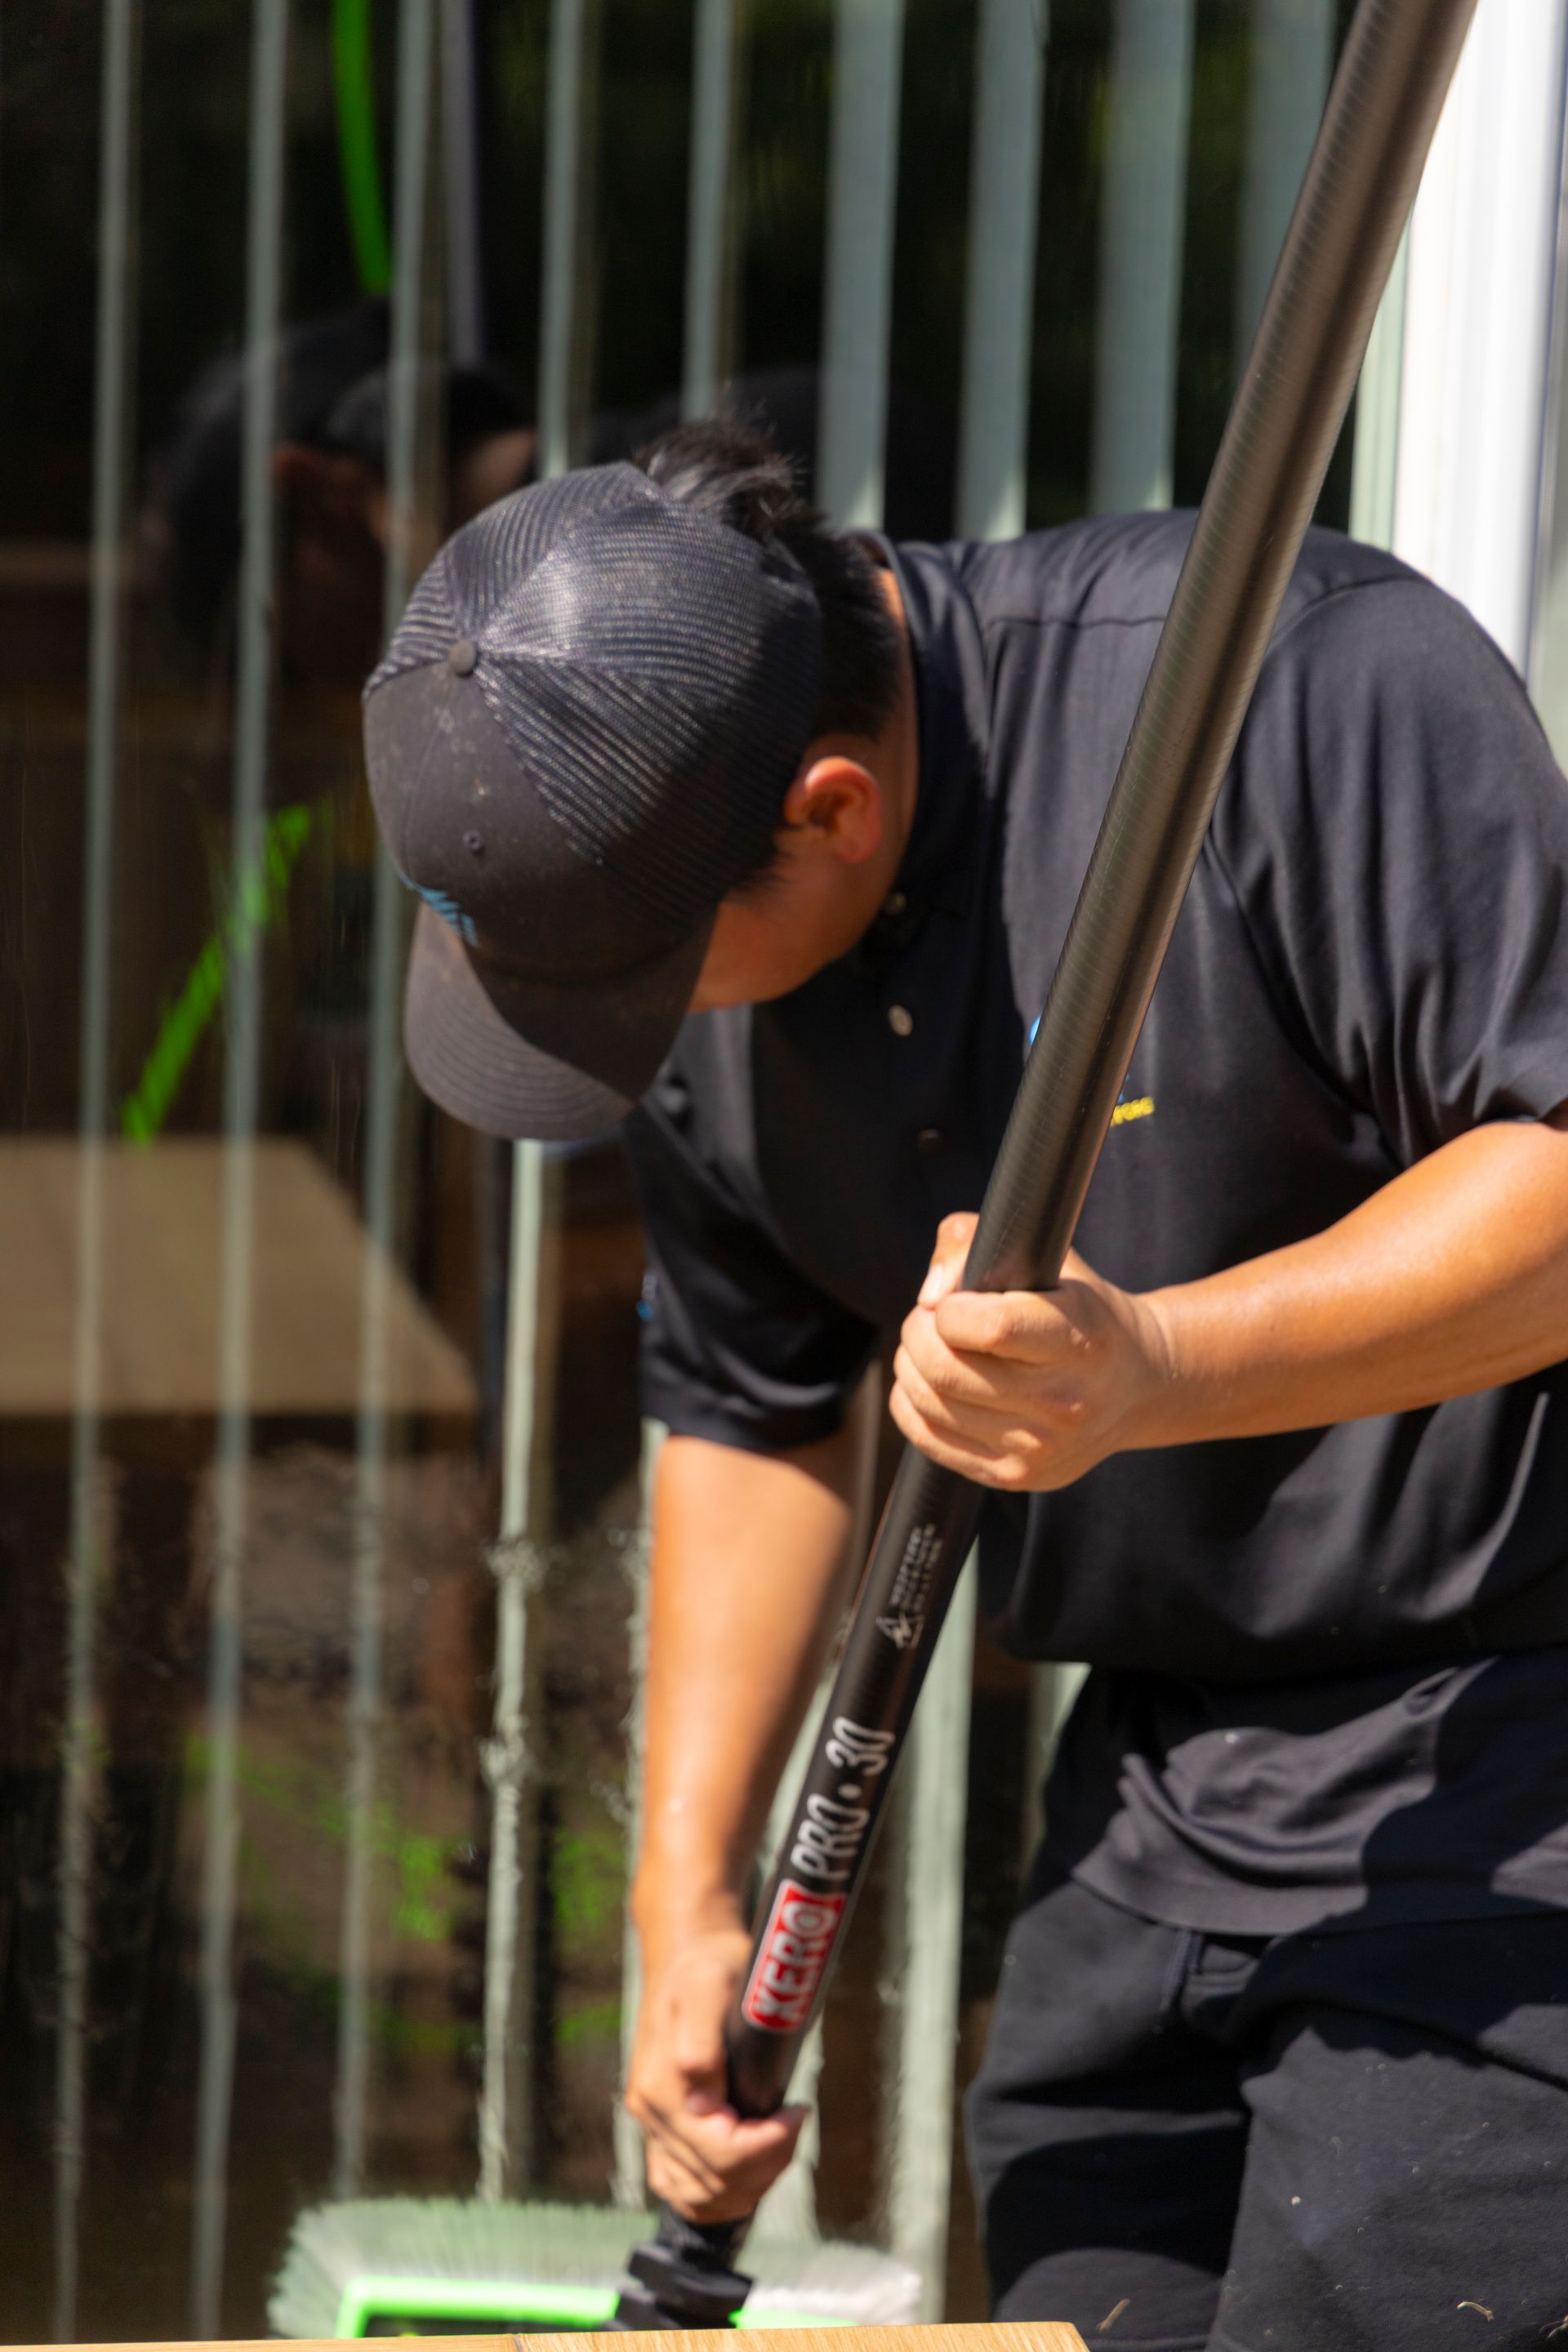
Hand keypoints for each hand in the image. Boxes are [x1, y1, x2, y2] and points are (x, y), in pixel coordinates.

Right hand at [624, 1912, 806, 2222]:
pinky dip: (719, 2194)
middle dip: (768, 2162)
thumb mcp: (708, 1986)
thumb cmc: (707, 1965)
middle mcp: (651, 2113)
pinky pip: (682, 2187)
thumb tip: (704, 2103)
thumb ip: (701, 2043)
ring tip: (778, 2144)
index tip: (798, 2110)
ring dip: (748, 2185)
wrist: (687, 1952)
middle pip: (715, 2181)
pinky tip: (748, 2171)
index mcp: (662, 2088)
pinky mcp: (661, 2128)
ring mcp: (653, 2124)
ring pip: (699, 2196)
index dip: (769, 2145)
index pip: (720, 2154)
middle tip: (795, 2121)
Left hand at [890, 1212, 1176, 1491]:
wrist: (1138, 1386)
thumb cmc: (1081, 1312)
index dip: (950, 1308)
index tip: (954, 1301)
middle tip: (928, 1319)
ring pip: (929, 1404)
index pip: (990, 1328)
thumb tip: (929, 1296)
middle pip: (946, 1369)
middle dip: (918, 1333)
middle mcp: (1063, 1403)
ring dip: (910, 1366)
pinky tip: (931, 1385)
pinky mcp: (1013, 1476)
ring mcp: (1038, 1448)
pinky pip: (928, 1439)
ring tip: (930, 1347)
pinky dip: (911, 1404)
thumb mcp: (1051, 1257)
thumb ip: (977, 1242)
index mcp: (1079, 1340)